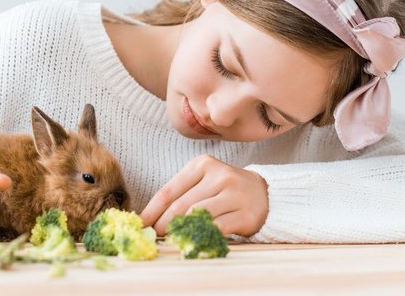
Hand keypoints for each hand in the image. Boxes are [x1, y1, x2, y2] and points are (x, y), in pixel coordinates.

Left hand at [140, 154, 268, 237]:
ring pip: (197, 216)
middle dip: (163, 225)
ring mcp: (234, 194)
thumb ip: (181, 194)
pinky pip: (217, 228)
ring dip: (180, 231)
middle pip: (181, 206)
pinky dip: (201, 236)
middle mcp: (219, 176)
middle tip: (154, 236)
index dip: (152, 210)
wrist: (264, 193)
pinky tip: (194, 241)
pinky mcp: (245, 214)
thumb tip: (150, 218)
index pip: (169, 190)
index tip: (141, 224)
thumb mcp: (203, 181)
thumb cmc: (224, 189)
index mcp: (203, 164)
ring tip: (172, 238)